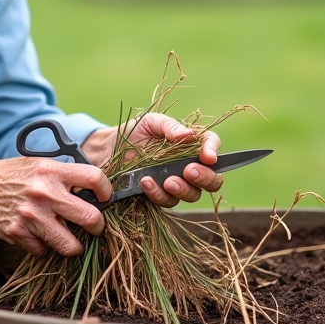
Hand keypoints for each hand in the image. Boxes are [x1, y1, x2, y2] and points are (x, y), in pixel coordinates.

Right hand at [0, 158, 112, 256]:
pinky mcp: (18, 234)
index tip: (105, 198)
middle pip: (90, 217)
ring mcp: (31, 216)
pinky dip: (45, 246)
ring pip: (70, 245)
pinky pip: (44, 250)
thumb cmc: (14, 176)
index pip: (94, 178)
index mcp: (52, 171)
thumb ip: (66, 176)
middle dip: (98, 226)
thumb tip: (95, 193)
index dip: (106, 191)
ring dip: (74, 245)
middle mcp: (44, 193)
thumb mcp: (40, 165)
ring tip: (70, 238)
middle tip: (94, 226)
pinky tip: (39, 234)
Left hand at [84, 112, 222, 208]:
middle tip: (190, 171)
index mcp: (192, 143)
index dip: (214, 151)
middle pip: (212, 179)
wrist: (110, 148)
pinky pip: (167, 201)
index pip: (212, 145)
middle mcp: (190, 165)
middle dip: (205, 177)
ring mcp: (177, 183)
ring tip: (168, 181)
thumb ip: (170, 127)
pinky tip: (146, 182)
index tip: (207, 156)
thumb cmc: (136, 131)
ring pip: (192, 194)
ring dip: (183, 189)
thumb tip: (188, 135)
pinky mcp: (161, 196)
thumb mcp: (152, 122)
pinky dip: (158, 193)